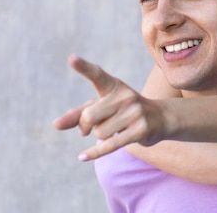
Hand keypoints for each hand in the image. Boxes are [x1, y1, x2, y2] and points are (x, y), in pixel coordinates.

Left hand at [53, 55, 169, 160]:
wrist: (160, 118)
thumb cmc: (123, 111)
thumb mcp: (102, 107)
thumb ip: (78, 114)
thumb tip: (56, 125)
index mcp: (113, 86)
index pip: (97, 75)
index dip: (83, 67)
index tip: (71, 58)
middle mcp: (125, 96)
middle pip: (89, 116)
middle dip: (85, 126)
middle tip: (89, 128)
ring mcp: (134, 113)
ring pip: (98, 132)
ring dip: (100, 136)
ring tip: (115, 130)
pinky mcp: (140, 131)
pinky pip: (109, 145)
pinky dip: (94, 153)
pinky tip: (81, 157)